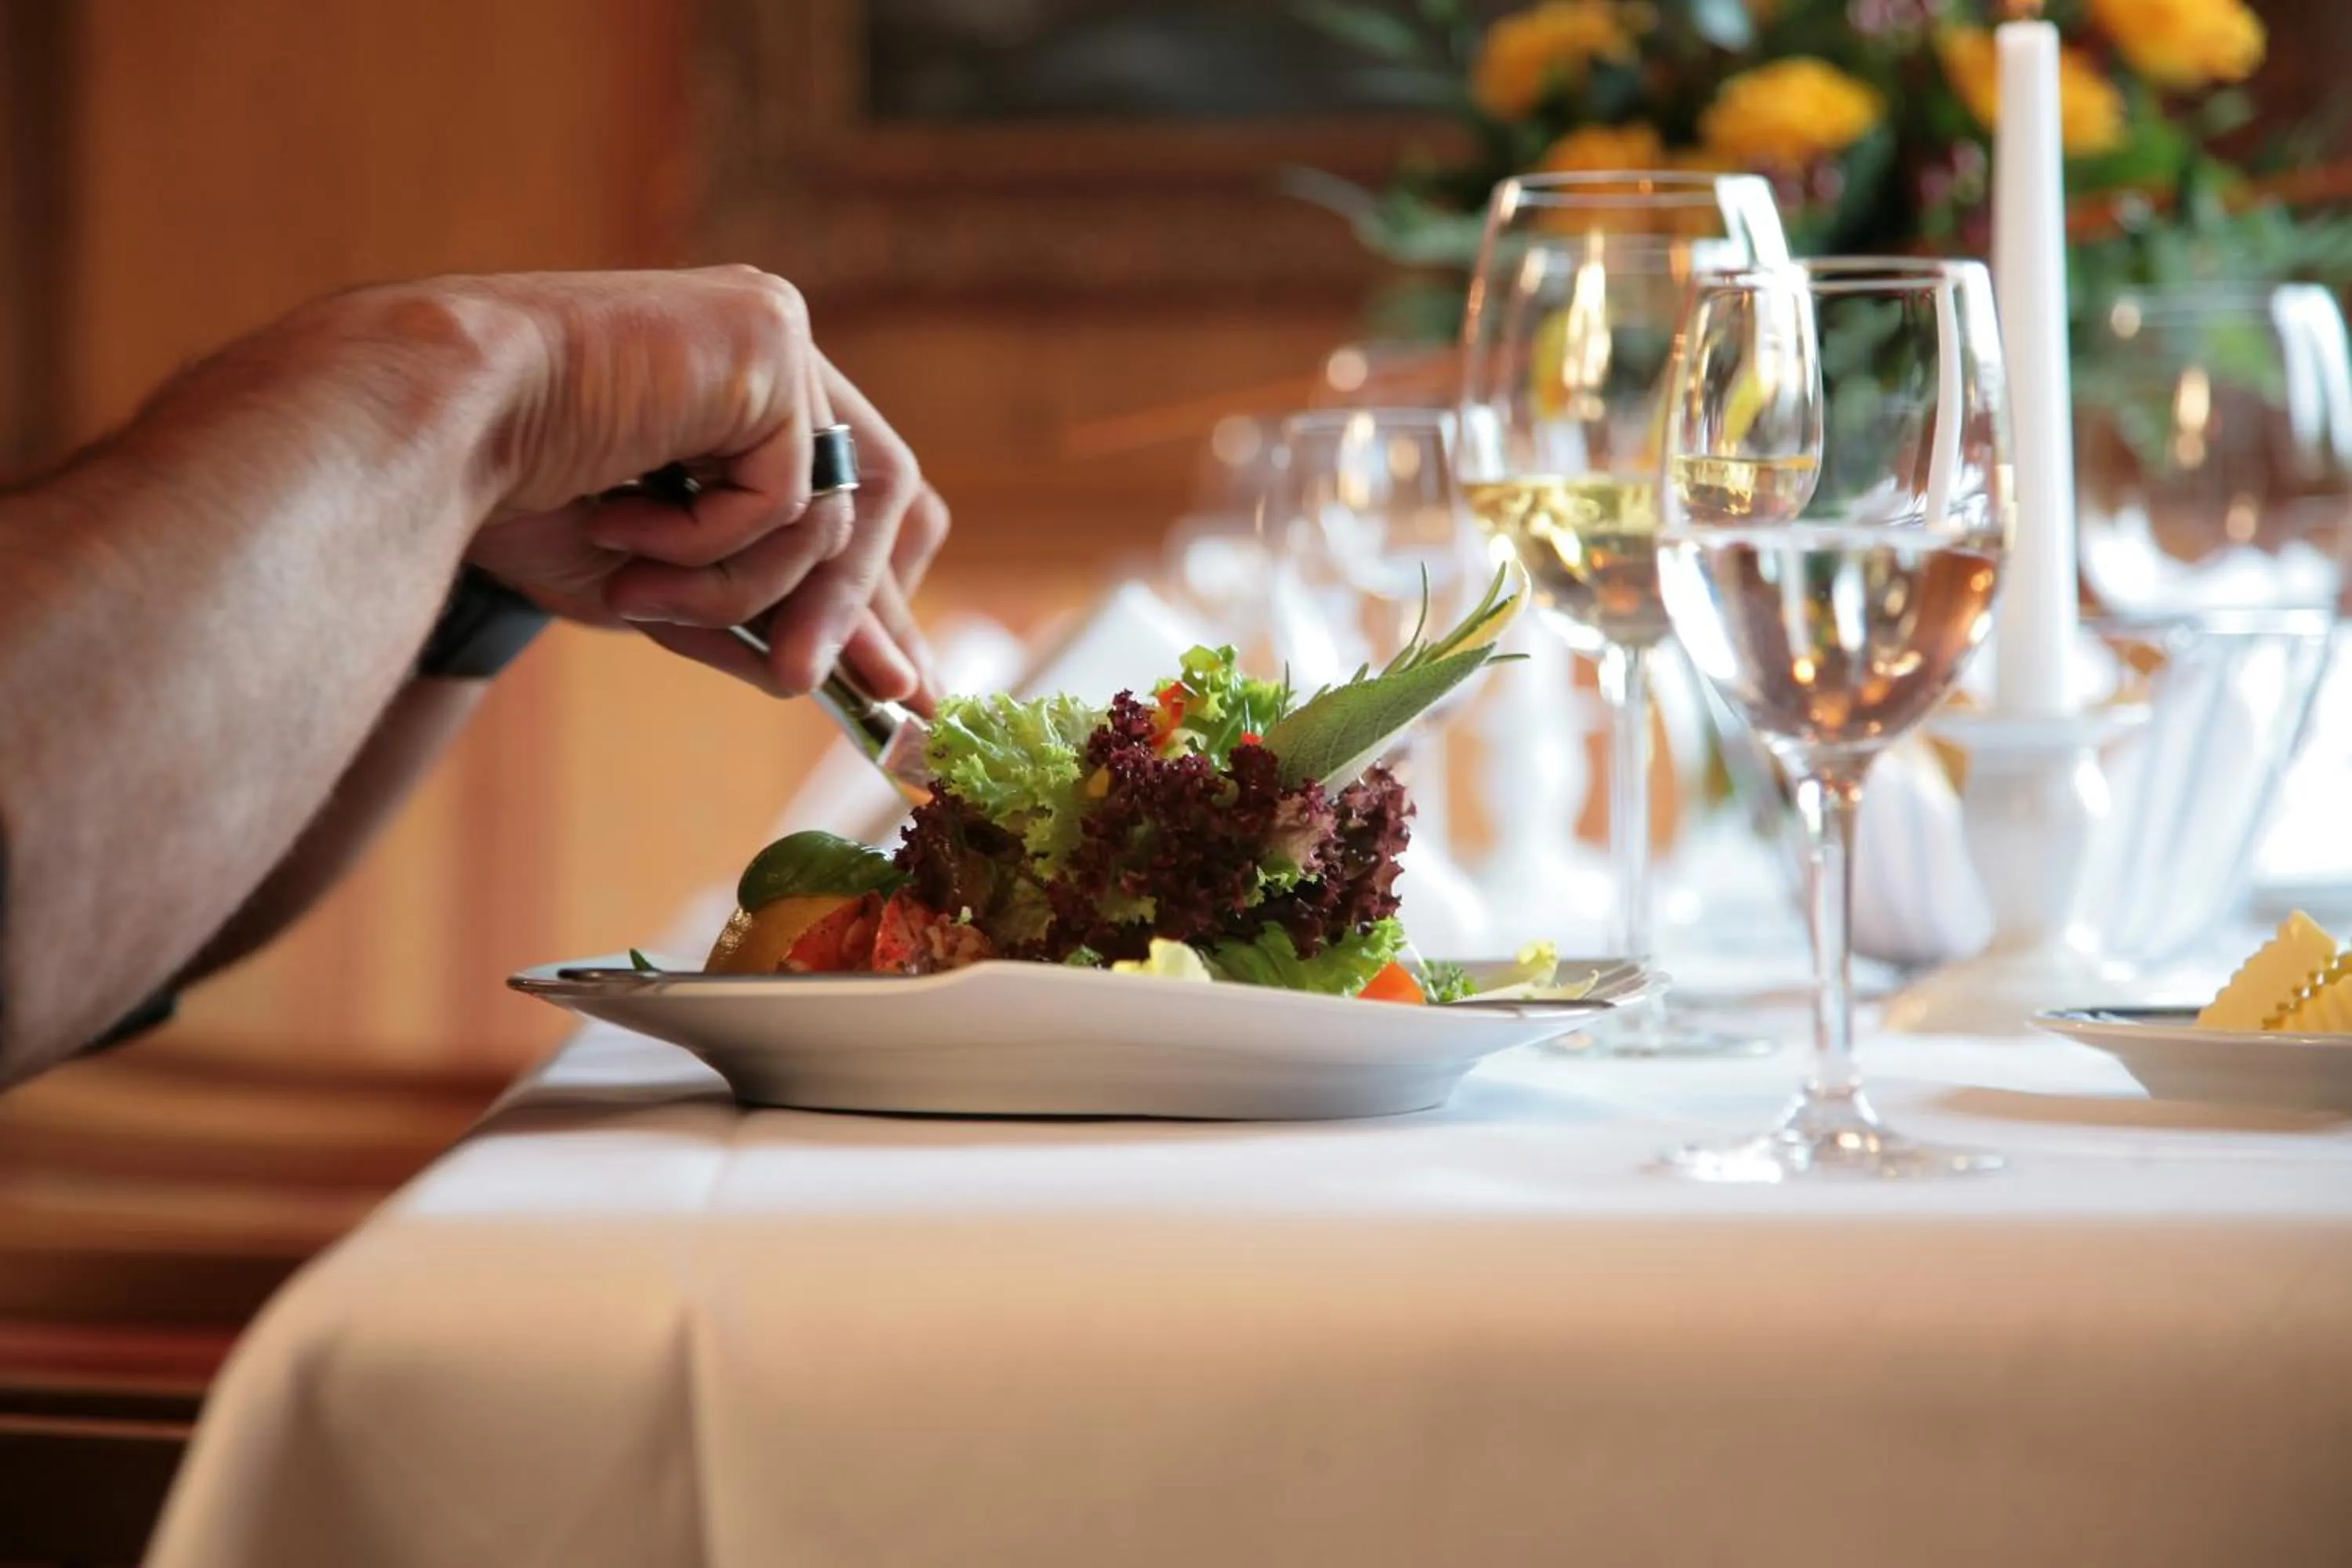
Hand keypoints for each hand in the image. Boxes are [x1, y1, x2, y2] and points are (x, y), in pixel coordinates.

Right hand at [446, 267, 947, 700]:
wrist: (430, 431)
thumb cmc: (515, 499)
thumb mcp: (651, 585)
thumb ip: (743, 618)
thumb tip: (825, 683)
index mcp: (752, 391)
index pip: (864, 494)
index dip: (880, 593)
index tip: (891, 687)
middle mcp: (775, 349)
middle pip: (884, 496)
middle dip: (857, 609)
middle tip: (832, 689)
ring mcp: (775, 335)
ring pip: (830, 514)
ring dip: (735, 590)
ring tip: (638, 595)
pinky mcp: (768, 336)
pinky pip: (787, 495)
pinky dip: (709, 544)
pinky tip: (620, 523)